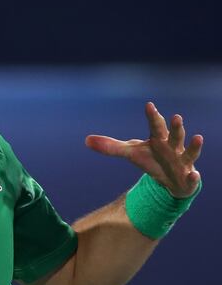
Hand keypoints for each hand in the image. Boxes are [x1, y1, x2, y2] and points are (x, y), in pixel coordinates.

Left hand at [85, 102, 202, 197]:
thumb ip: (111, 147)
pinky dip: (194, 177)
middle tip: (176, 116)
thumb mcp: (131, 153)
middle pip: (174, 135)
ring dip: (193, 146)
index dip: (152, 116)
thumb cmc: (152, 159)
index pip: (155, 125)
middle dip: (176, 127)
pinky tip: (194, 174)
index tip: (149, 105)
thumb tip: (86, 140)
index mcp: (159, 139)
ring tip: (198, 137)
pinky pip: (192, 178)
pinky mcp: (188, 178)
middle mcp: (173, 147)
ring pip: (190, 152)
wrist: (170, 179)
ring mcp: (183, 162)